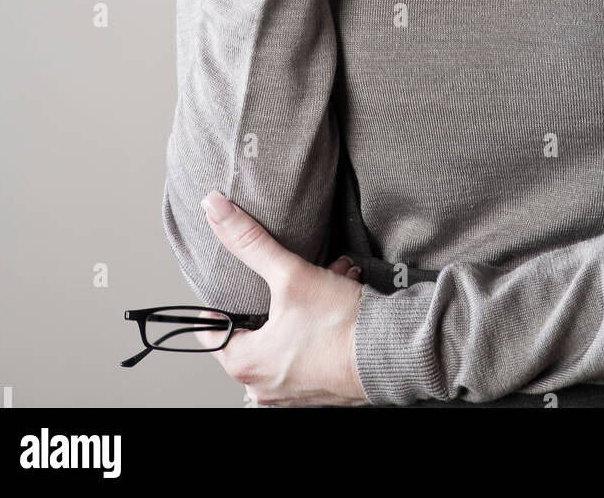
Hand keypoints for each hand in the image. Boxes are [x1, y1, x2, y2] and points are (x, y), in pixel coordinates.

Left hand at [199, 190, 369, 407]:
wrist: (392, 353)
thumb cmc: (341, 326)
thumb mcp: (290, 274)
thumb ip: (249, 241)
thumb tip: (216, 210)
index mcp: (246, 365)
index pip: (211, 332)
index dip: (219, 302)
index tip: (231, 284)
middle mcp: (264, 387)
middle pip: (251, 331)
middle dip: (270, 298)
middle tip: (285, 279)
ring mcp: (291, 392)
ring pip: (282, 338)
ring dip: (297, 308)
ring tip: (320, 282)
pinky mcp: (317, 389)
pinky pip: (304, 351)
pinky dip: (313, 327)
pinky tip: (334, 302)